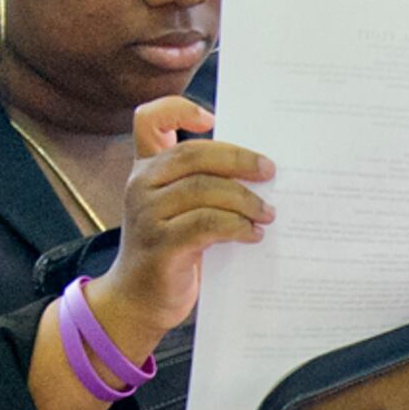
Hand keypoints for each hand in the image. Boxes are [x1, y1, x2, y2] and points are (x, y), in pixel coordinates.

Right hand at [95, 97, 273, 353]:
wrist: (139, 300)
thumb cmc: (171, 250)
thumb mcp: (180, 210)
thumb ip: (204, 185)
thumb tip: (261, 171)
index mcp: (146, 169)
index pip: (149, 120)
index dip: (179, 109)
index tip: (212, 119)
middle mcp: (140, 184)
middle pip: (194, 154)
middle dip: (238, 160)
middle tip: (270, 172)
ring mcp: (147, 214)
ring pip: (204, 190)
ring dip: (245, 199)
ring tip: (268, 213)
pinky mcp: (161, 243)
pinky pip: (207, 223)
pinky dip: (237, 226)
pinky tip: (253, 234)